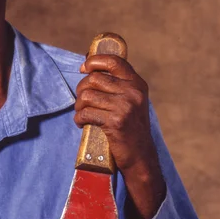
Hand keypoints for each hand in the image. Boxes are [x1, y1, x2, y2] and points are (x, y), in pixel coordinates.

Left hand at [75, 54, 165, 218]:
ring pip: (87, 96)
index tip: (83, 68)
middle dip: (81, 90)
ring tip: (82, 115)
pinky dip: (79, 119)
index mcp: (137, 84)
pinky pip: (86, 113)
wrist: (140, 157)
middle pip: (94, 79)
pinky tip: (82, 124)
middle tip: (82, 103)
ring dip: (79, 106)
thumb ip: (117, 86)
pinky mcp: (116, 122)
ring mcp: (125, 106)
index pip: (114, 61)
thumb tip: (89, 70)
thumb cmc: (130, 129)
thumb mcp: (131, 102)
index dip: (94, 61)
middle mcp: (133, 92)